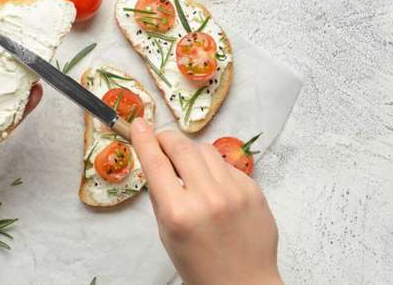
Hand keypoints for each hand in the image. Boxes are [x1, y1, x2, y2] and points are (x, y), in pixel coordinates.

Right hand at [131, 119, 281, 284]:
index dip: (144, 139)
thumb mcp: (167, 233)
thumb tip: (155, 159)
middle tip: (161, 141)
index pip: (155, 162)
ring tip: (190, 170)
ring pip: (206, 149)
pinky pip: (226, 165)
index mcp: (178, 213)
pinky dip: (214, 169)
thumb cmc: (200, 264)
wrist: (243, 283)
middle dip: (167, 139)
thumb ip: (161, 196)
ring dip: (192, 153)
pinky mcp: (253, 190)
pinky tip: (214, 188)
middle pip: (182, 146)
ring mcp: (234, 192)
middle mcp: (207, 198)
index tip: (139, 124)